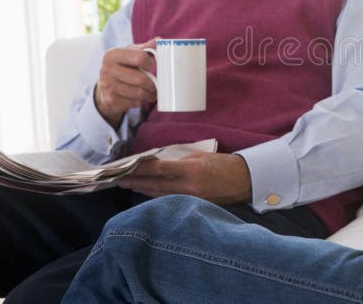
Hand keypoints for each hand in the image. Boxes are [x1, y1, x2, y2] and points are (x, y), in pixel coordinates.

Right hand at [94, 38, 158, 126]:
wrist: (107, 85)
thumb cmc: (124, 65)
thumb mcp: (131, 53)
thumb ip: (146, 47)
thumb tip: (160, 40)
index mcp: (112, 54)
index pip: (140, 57)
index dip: (150, 63)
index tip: (151, 66)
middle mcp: (106, 69)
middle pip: (140, 79)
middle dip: (153, 83)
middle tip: (158, 83)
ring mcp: (107, 86)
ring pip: (139, 93)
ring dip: (150, 94)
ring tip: (154, 91)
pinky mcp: (110, 100)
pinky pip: (134, 103)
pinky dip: (143, 101)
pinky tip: (144, 97)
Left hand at [117, 152, 252, 204]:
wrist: (245, 181)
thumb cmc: (224, 164)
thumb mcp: (201, 156)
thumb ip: (179, 160)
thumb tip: (159, 163)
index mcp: (191, 170)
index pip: (159, 169)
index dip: (139, 168)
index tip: (124, 166)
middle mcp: (188, 186)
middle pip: (154, 184)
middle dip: (134, 181)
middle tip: (116, 178)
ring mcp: (191, 199)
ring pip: (159, 194)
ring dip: (141, 189)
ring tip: (126, 184)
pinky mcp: (193, 206)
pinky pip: (169, 200)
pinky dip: (155, 195)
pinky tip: (145, 191)